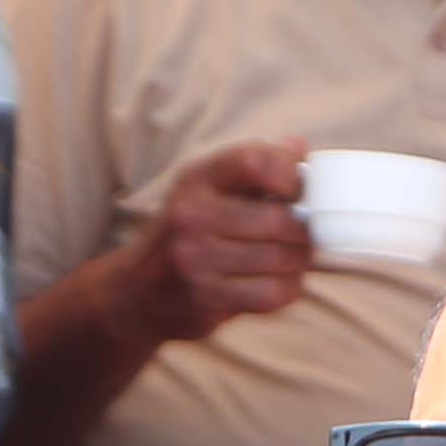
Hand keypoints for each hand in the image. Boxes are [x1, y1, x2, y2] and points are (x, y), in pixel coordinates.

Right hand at [125, 139, 315, 343]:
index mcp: (197, 179)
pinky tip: (283, 282)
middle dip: (304, 229)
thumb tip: (299, 147)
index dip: (291, 175)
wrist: (136, 292)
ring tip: (297, 258)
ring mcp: (196, 259)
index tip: (301, 191)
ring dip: (299, 261)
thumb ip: (254, 168)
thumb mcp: (207, 190)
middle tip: (308, 233)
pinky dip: (287, 288)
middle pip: (277, 219)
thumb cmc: (184, 234)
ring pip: (279, 259)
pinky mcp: (205, 298)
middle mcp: (192, 215)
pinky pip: (269, 293)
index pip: (255, 161)